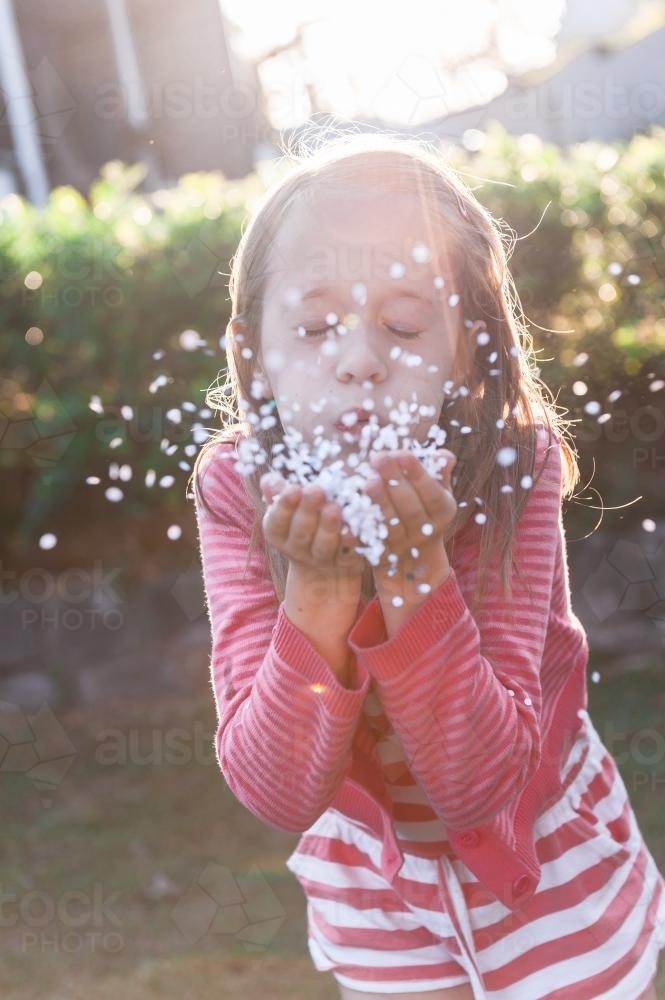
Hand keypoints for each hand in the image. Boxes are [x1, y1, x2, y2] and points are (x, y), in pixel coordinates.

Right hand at [260, 472, 365, 576]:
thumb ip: (278, 491)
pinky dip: (350, 543)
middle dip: (308, 511)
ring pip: (322, 546)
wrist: (327, 554)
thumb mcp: (290, 502)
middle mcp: (297, 549)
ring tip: (334, 508)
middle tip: (316, 490)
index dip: (284, 506)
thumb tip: (269, 481)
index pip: (276, 521)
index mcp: (278, 533)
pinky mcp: (344, 564)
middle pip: (300, 534)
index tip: (294, 488)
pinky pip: (347, 556)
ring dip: (328, 528)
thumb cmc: (304, 515)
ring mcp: (320, 559)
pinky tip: (354, 530)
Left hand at [360, 449, 456, 577]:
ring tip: (368, 480)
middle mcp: (425, 531)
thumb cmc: (423, 502)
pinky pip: (369, 541)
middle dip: (394, 482)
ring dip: (379, 503)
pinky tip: (348, 511)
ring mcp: (402, 545)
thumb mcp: (436, 486)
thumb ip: (438, 471)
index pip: (432, 493)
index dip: (418, 474)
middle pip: (411, 510)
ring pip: (390, 526)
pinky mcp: (381, 554)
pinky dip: (358, 529)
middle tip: (379, 458)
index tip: (403, 453)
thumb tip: (444, 455)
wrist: (414, 548)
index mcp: (442, 511)